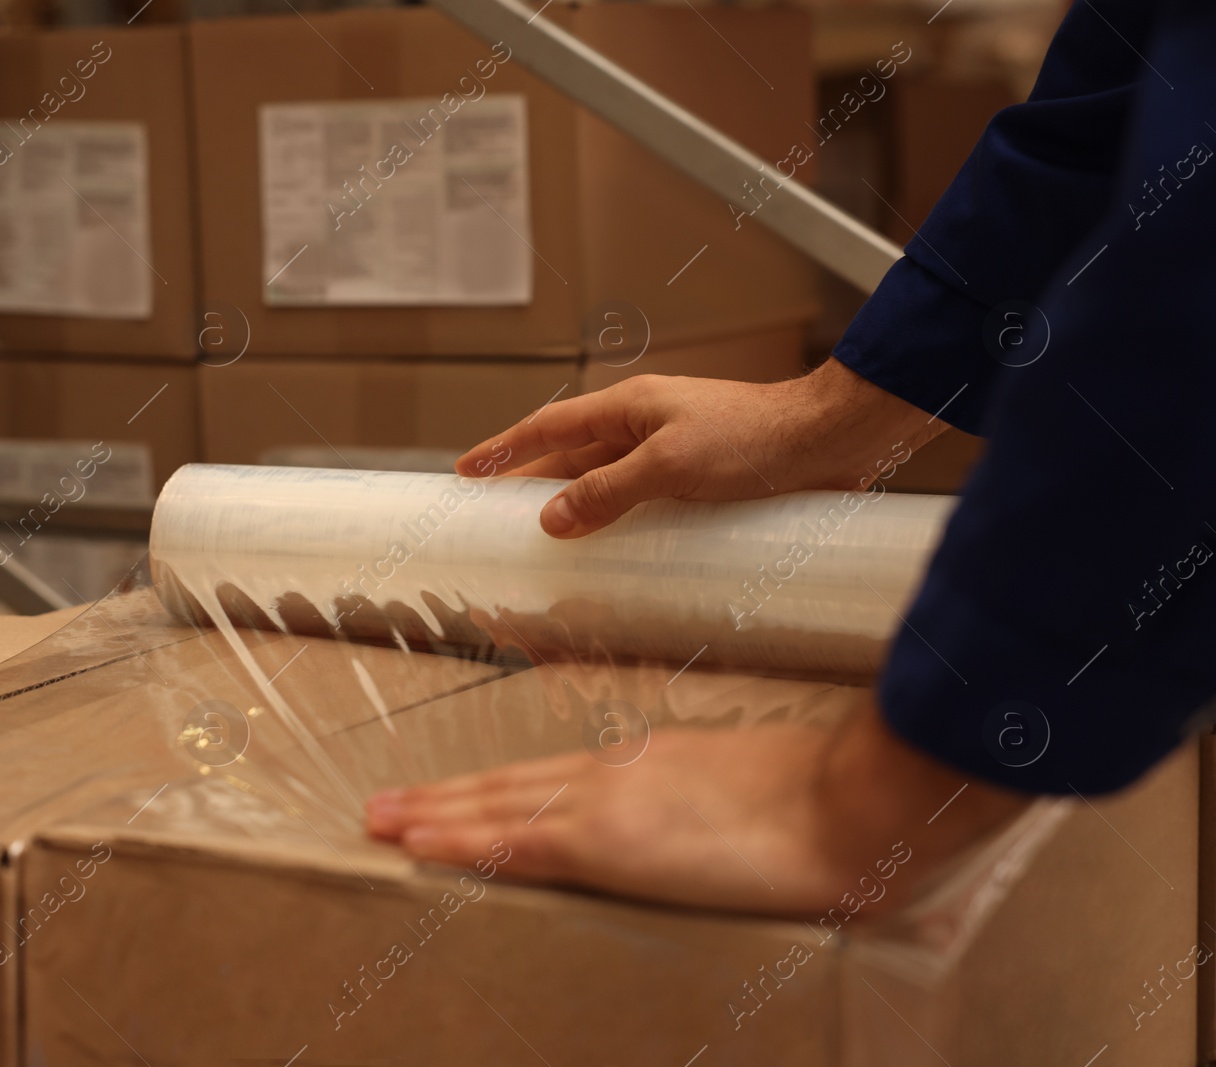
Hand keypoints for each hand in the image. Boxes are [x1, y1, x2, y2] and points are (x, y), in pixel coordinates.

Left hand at [364, 695, 1024, 916]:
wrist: (845, 802)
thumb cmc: (824, 801)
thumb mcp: (761, 795)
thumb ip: (723, 807)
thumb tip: (719, 825)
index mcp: (649, 764)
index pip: (551, 776)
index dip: (498, 786)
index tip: (457, 792)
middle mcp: (614, 773)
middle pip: (509, 783)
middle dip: (444, 797)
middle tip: (386, 803)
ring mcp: (604, 802)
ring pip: (496, 806)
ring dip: (433, 814)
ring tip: (381, 819)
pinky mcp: (606, 840)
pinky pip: (513, 841)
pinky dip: (459, 841)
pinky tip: (419, 846)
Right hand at [456, 359, 947, 538]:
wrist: (830, 440)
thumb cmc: (755, 439)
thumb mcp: (670, 465)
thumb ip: (608, 492)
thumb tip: (552, 519)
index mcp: (630, 408)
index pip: (549, 427)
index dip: (504, 449)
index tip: (467, 470)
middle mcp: (645, 427)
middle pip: (573, 460)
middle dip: (533, 488)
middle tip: (496, 520)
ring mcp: (673, 453)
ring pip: (608, 484)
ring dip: (577, 512)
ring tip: (545, 546)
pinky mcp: (701, 481)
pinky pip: (643, 504)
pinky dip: (619, 525)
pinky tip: (614, 552)